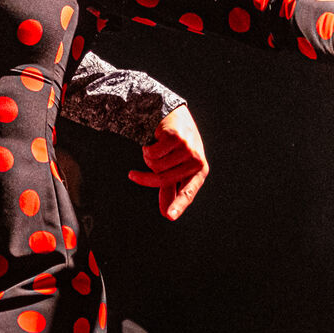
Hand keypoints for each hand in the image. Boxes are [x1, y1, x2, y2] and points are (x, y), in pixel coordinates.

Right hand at [128, 105, 208, 219]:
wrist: (174, 115)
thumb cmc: (177, 145)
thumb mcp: (176, 167)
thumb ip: (171, 190)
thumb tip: (166, 213)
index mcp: (199, 171)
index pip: (188, 191)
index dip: (178, 205)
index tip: (169, 217)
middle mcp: (196, 160)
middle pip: (163, 178)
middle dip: (146, 177)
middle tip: (134, 175)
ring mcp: (187, 148)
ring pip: (155, 164)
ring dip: (148, 157)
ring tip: (155, 148)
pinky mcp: (175, 137)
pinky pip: (152, 152)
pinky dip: (147, 147)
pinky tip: (154, 139)